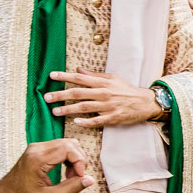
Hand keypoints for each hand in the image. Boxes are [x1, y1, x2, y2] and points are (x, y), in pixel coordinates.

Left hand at [0, 139, 93, 192]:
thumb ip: (72, 188)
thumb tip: (90, 180)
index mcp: (38, 158)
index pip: (69, 148)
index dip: (80, 162)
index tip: (81, 177)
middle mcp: (37, 148)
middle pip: (69, 143)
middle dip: (79, 160)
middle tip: (77, 178)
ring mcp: (36, 148)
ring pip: (66, 144)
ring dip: (74, 159)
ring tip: (70, 177)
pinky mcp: (37, 150)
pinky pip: (59, 148)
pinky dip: (67, 159)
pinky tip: (65, 173)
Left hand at [46, 70, 162, 127]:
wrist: (145, 102)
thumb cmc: (127, 90)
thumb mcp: (112, 78)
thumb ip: (94, 75)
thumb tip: (78, 70)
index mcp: (102, 82)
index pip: (79, 78)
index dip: (64, 76)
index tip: (51, 76)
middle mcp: (103, 93)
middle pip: (78, 93)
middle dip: (61, 95)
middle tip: (46, 97)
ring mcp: (107, 106)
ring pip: (84, 107)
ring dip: (68, 109)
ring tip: (55, 111)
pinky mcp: (112, 118)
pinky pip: (97, 121)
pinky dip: (86, 121)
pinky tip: (75, 122)